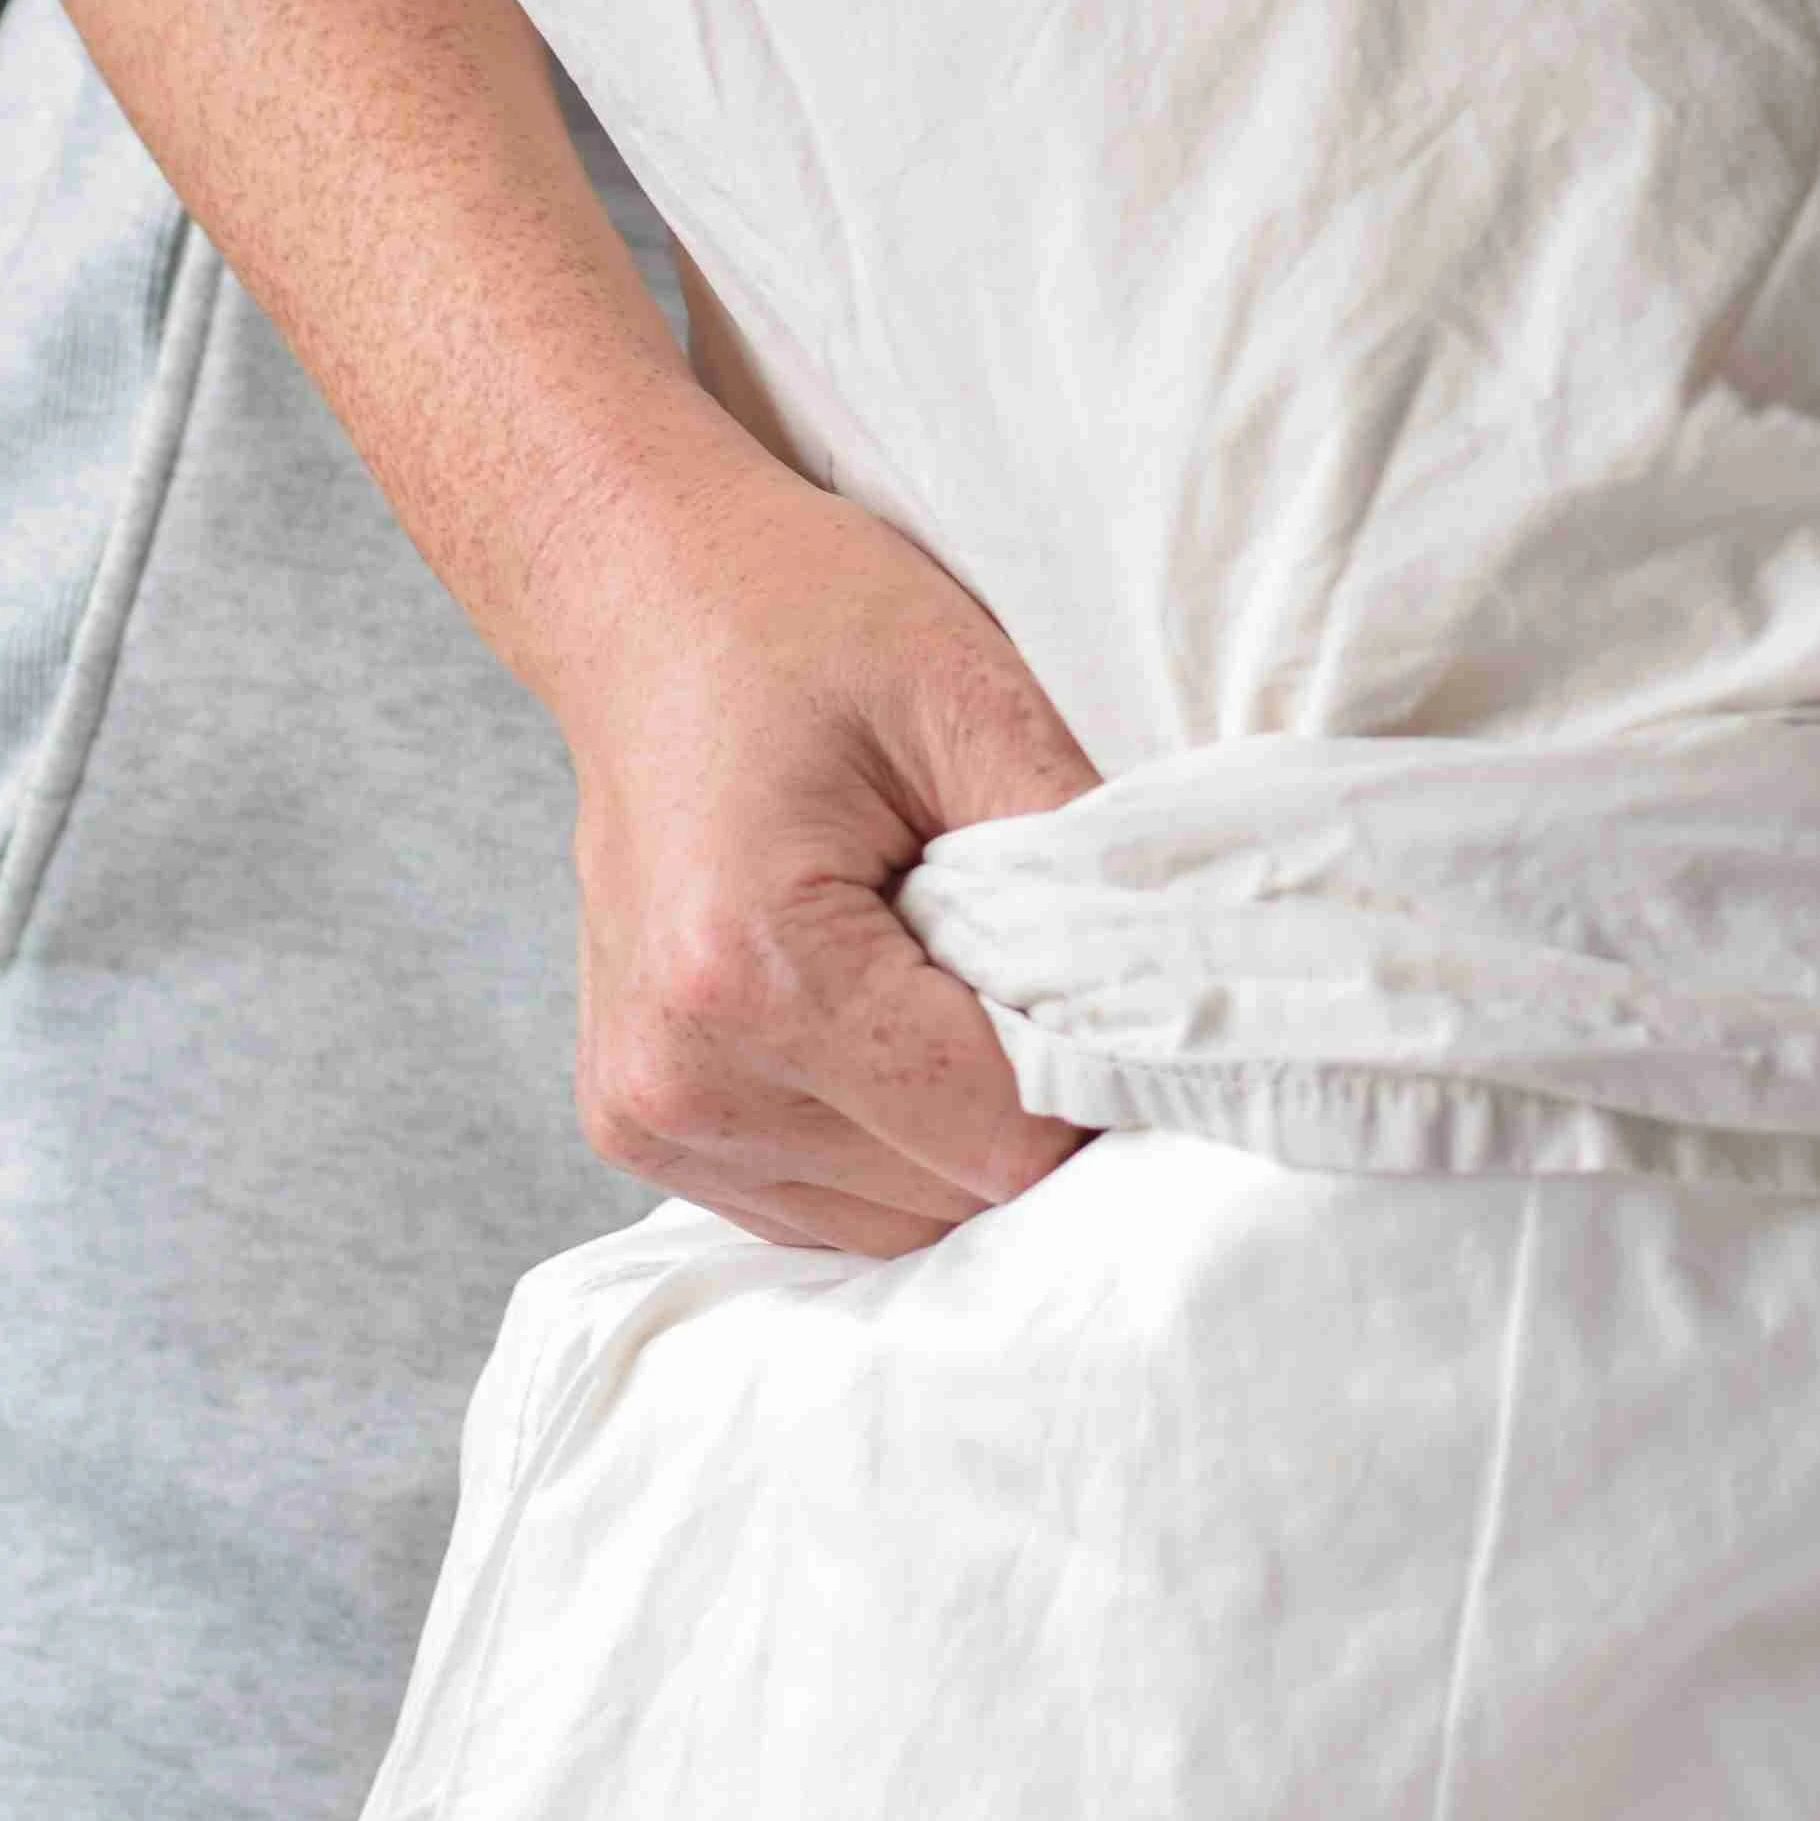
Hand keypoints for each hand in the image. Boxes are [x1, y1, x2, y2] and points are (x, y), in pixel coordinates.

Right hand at [547, 453, 1102, 1251]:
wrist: (636, 598)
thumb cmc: (796, 622)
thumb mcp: (971, 696)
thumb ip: (1080, 869)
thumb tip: (1184, 1003)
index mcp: (755, 974)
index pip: (999, 1137)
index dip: (1100, 1082)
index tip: (1140, 1005)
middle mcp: (681, 1076)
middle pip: (950, 1197)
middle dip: (1033, 1106)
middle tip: (1059, 977)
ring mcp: (646, 1114)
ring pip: (895, 1221)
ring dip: (961, 1131)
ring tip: (959, 984)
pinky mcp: (638, 1123)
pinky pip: (825, 1204)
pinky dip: (893, 1140)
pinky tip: (896, 1020)